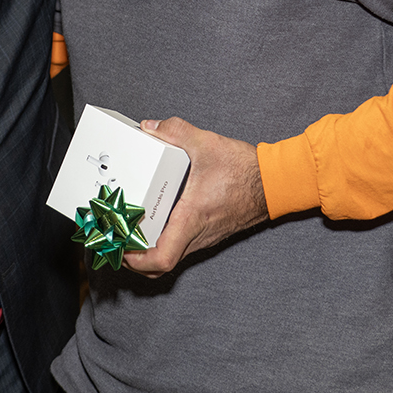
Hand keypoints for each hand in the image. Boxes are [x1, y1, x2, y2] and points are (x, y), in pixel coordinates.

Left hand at [123, 116, 265, 277]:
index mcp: (192, 218)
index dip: (136, 260)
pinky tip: (155, 220)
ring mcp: (204, 237)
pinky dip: (163, 241)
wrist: (275, 183)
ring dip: (148, 250)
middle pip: (161, 265)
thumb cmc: (246, 170)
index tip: (120, 248)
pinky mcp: (208, 232)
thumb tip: (151, 127)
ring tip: (130, 228)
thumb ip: (176, 131)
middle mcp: (197, 234)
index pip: (162, 258)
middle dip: (134, 257)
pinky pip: (181, 246)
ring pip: (171, 256)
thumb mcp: (206, 144)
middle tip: (117, 238)